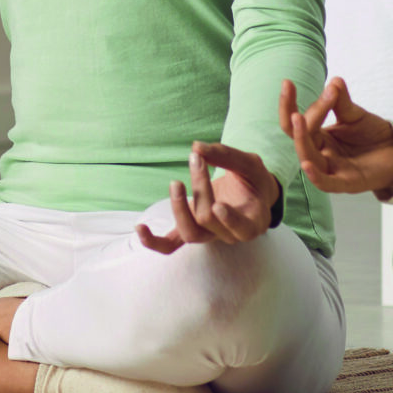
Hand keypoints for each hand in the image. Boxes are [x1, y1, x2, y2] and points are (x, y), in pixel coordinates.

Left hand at [137, 142, 279, 252]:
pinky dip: (153, 241)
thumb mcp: (248, 163)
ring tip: (176, 183)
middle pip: (210, 220)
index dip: (229, 220)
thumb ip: (226, 155)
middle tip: (196, 160)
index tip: (218, 205)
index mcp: (253, 221)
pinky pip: (171, 245)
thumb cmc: (253, 178)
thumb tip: (196, 147)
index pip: (241, 228)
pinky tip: (139, 227)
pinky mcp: (192, 232)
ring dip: (179, 208)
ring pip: (190, 234)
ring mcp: (210, 236)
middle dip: (201, 189)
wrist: (252, 195)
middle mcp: (231, 234)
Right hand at [283, 76, 392, 196]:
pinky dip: (315, 176)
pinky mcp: (347, 183)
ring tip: (298, 119)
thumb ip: (342, 102)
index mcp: (319, 138)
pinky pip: (326, 183)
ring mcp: (333, 170)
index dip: (289, 104)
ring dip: (301, 140)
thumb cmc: (372, 135)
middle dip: (295, 123)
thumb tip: (334, 81)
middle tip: (294, 105)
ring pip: (308, 159)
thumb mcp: (355, 115)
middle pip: (299, 140)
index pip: (298, 122)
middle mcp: (321, 154)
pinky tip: (307, 165)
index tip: (287, 83)